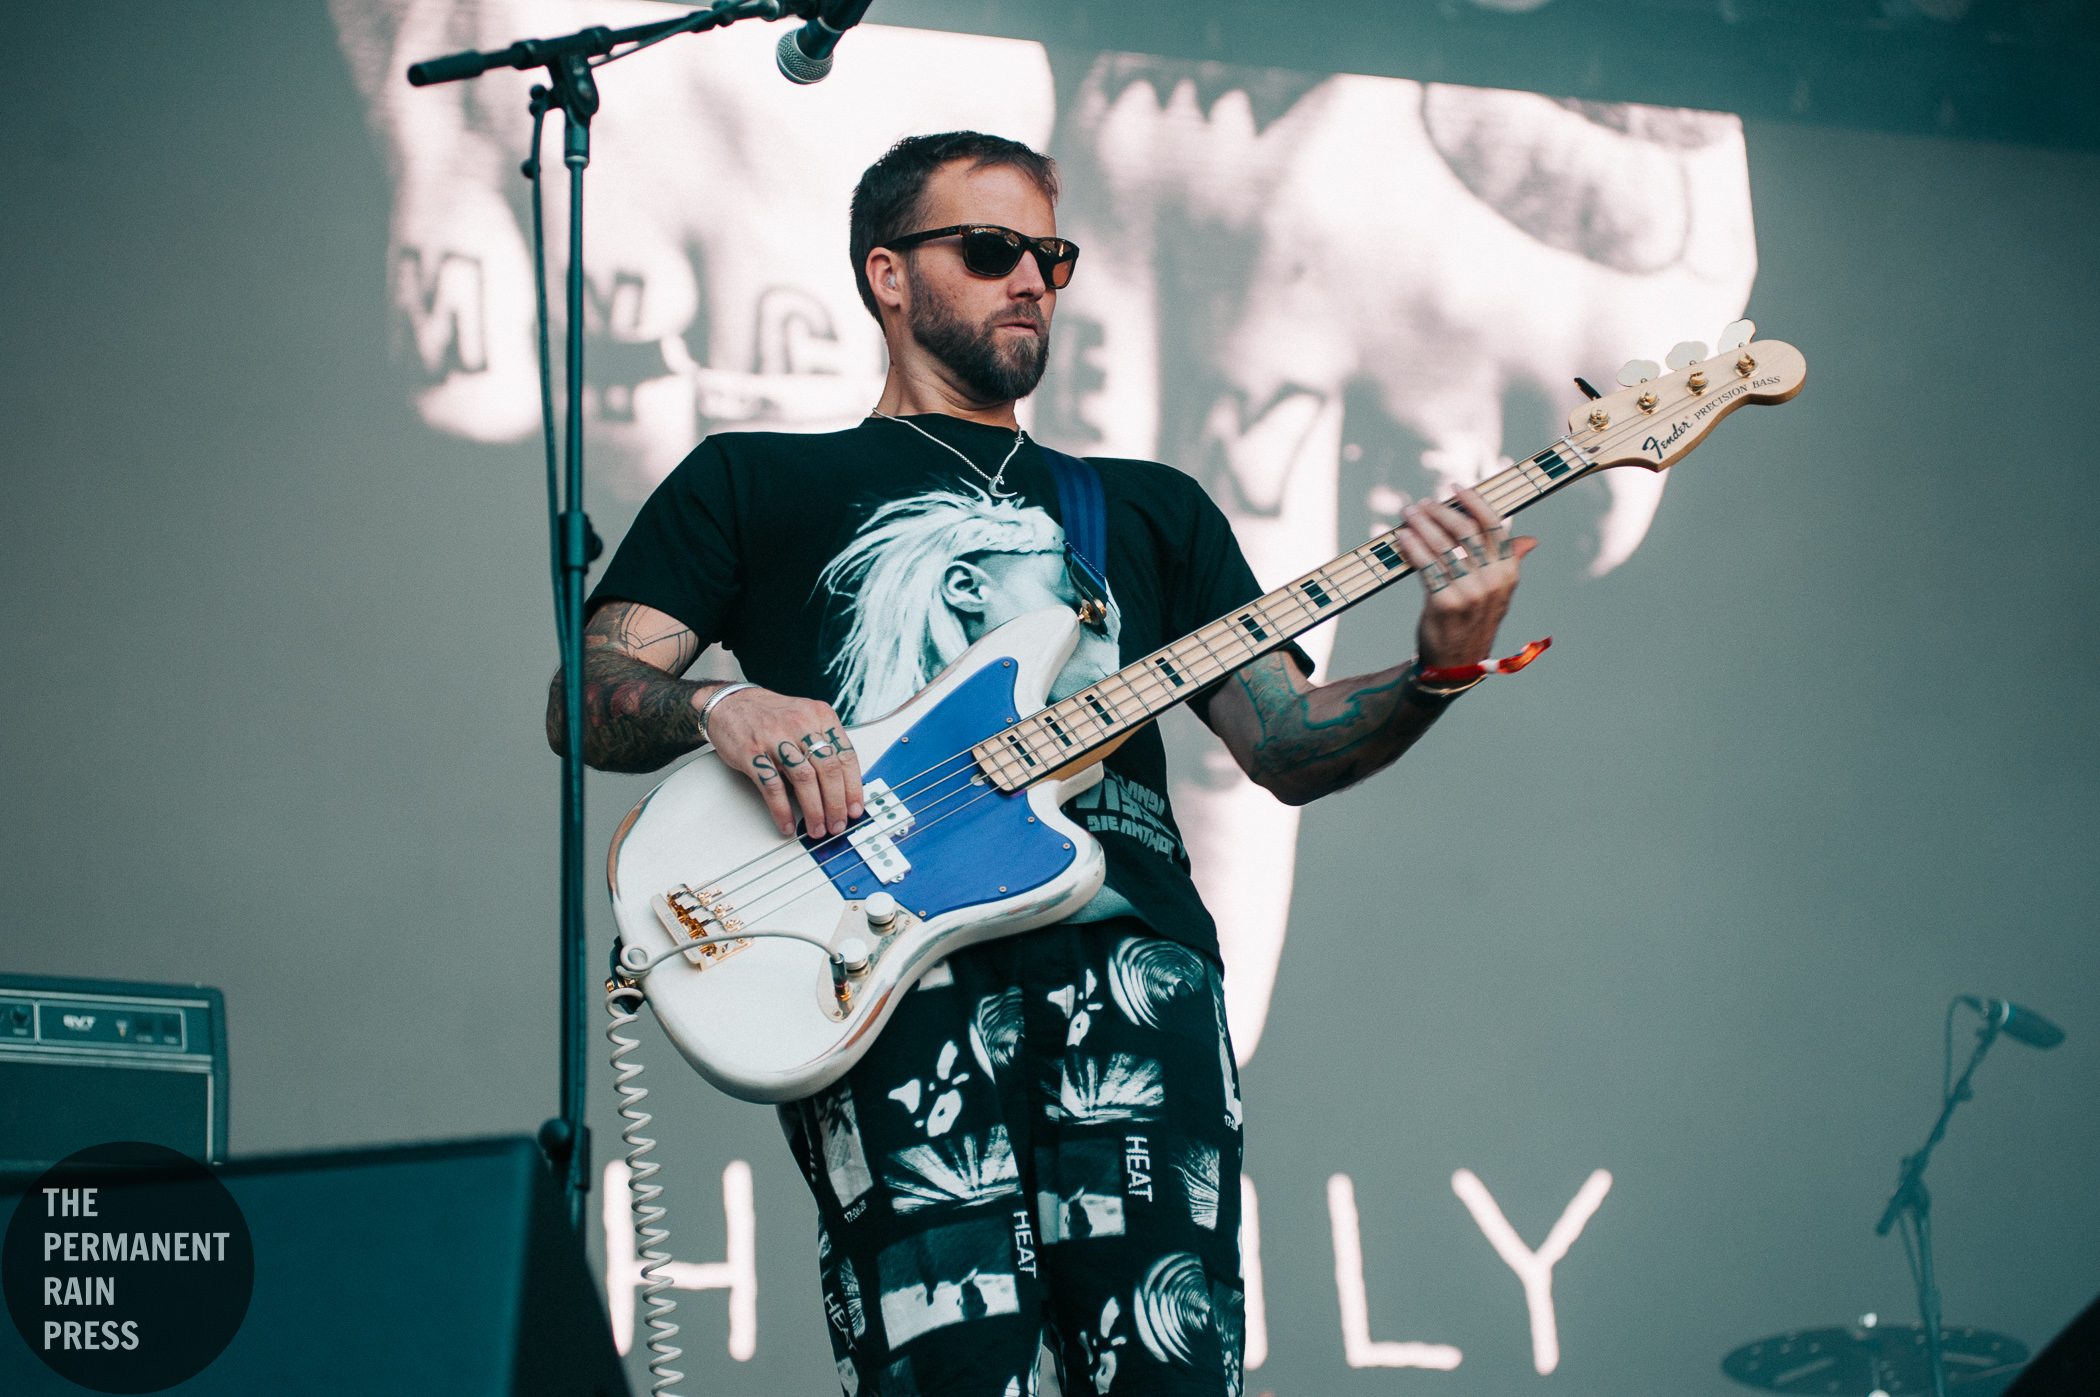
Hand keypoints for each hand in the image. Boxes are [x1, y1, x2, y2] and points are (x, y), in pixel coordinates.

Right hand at [701, 687, 864, 837]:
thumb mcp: (805, 718)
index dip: (854, 787)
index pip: (846, 755)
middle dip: (836, 803)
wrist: (730, 703)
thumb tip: (842, 786)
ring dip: (814, 810)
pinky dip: (782, 809)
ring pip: (804, 779)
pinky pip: (772, 786)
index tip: (855, 808)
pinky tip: (787, 823)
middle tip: (837, 824)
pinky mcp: (752, 752)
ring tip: (817, 828)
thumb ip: (824, 744)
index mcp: (820, 716)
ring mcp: (775, 737)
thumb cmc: (771, 715)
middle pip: (828, 769)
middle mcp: (800, 724)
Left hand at [1392, 486, 1538, 668]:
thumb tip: (1530, 541)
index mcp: (1508, 572)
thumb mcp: (1499, 593)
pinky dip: (1412, 548)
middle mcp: (1492, 580)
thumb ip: (1511, 562)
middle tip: (1421, 504)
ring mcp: (1469, 592)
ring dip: (1421, 525)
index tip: (1455, 487)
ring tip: (1407, 515)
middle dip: (1440, 512)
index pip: (1493, 526)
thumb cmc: (1474, 619)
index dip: (1474, 502)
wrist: (1457, 662)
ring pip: (1442, 546)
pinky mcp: (1445, 603)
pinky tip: (1402, 537)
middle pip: (1465, 531)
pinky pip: (1426, 566)